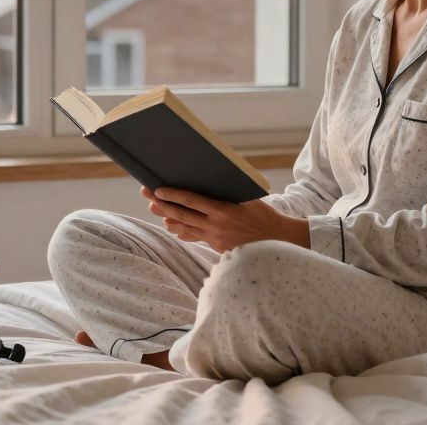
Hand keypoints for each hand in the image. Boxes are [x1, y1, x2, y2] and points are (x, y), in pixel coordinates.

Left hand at [142, 186, 309, 252]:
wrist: (279, 241)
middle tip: (148, 197)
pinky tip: (174, 227)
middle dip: (162, 205)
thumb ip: (227, 192)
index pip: (191, 201)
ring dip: (169, 219)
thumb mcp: (247, 198)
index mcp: (223, 210)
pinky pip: (196, 238)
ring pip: (186, 228)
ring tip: (156, 210)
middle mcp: (216, 226)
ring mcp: (216, 239)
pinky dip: (183, 232)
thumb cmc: (265, 215)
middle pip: (182, 215)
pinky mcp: (219, 248)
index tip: (157, 189)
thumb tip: (211, 179)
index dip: (172, 195)